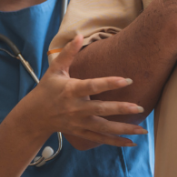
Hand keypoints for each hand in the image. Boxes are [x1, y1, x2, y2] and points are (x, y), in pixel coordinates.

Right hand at [20, 34, 148, 148]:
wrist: (34, 116)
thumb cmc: (47, 89)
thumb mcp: (55, 69)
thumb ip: (68, 53)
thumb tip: (79, 34)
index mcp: (71, 90)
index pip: (92, 86)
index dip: (109, 83)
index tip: (127, 80)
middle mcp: (76, 108)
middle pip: (101, 109)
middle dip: (121, 109)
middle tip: (140, 107)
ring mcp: (79, 123)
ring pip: (103, 128)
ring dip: (123, 130)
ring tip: (142, 131)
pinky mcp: (81, 133)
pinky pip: (100, 139)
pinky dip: (115, 142)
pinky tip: (131, 143)